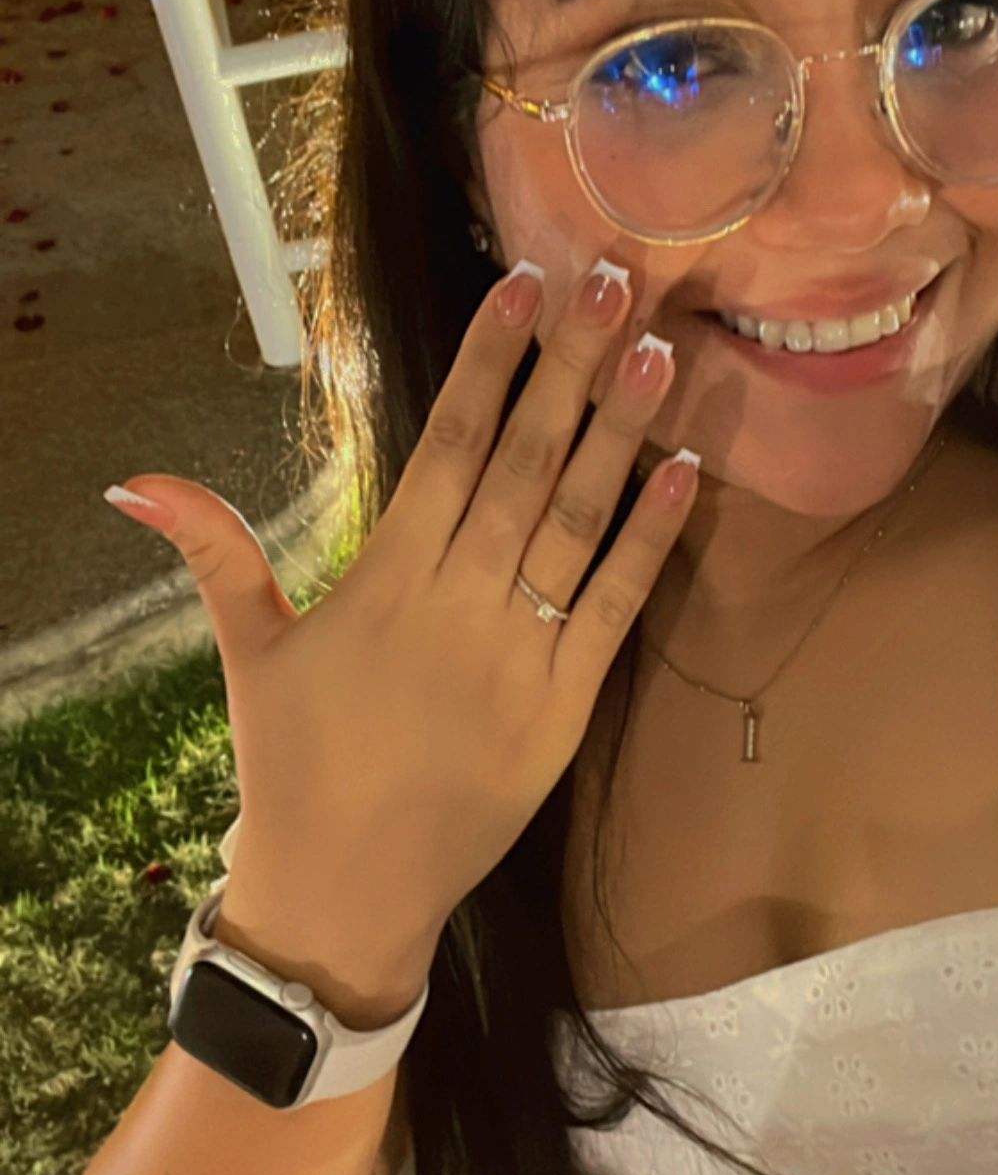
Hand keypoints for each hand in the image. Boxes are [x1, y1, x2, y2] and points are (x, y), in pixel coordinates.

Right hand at [106, 255, 696, 1020]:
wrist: (344, 894)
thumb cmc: (293, 767)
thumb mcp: (248, 655)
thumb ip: (213, 556)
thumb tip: (134, 481)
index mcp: (388, 580)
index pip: (448, 445)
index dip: (489, 362)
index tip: (525, 284)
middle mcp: (460, 604)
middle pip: (525, 463)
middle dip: (572, 368)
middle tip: (621, 280)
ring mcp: (521, 656)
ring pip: (578, 523)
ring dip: (623, 433)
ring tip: (661, 351)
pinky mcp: (566, 710)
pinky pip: (617, 609)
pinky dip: (649, 539)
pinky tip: (685, 469)